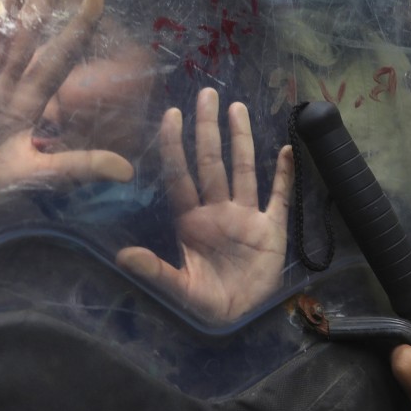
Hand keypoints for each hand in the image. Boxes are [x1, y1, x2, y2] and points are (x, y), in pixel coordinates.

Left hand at [116, 88, 293, 323]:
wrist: (237, 318)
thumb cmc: (204, 303)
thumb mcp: (178, 290)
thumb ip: (154, 272)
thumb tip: (123, 256)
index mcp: (192, 221)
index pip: (181, 175)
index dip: (176, 146)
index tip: (171, 115)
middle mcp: (217, 211)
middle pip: (211, 162)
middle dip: (207, 129)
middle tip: (206, 93)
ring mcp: (245, 217)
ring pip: (243, 170)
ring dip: (242, 140)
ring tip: (237, 108)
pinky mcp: (272, 229)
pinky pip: (280, 197)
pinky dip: (284, 175)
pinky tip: (288, 149)